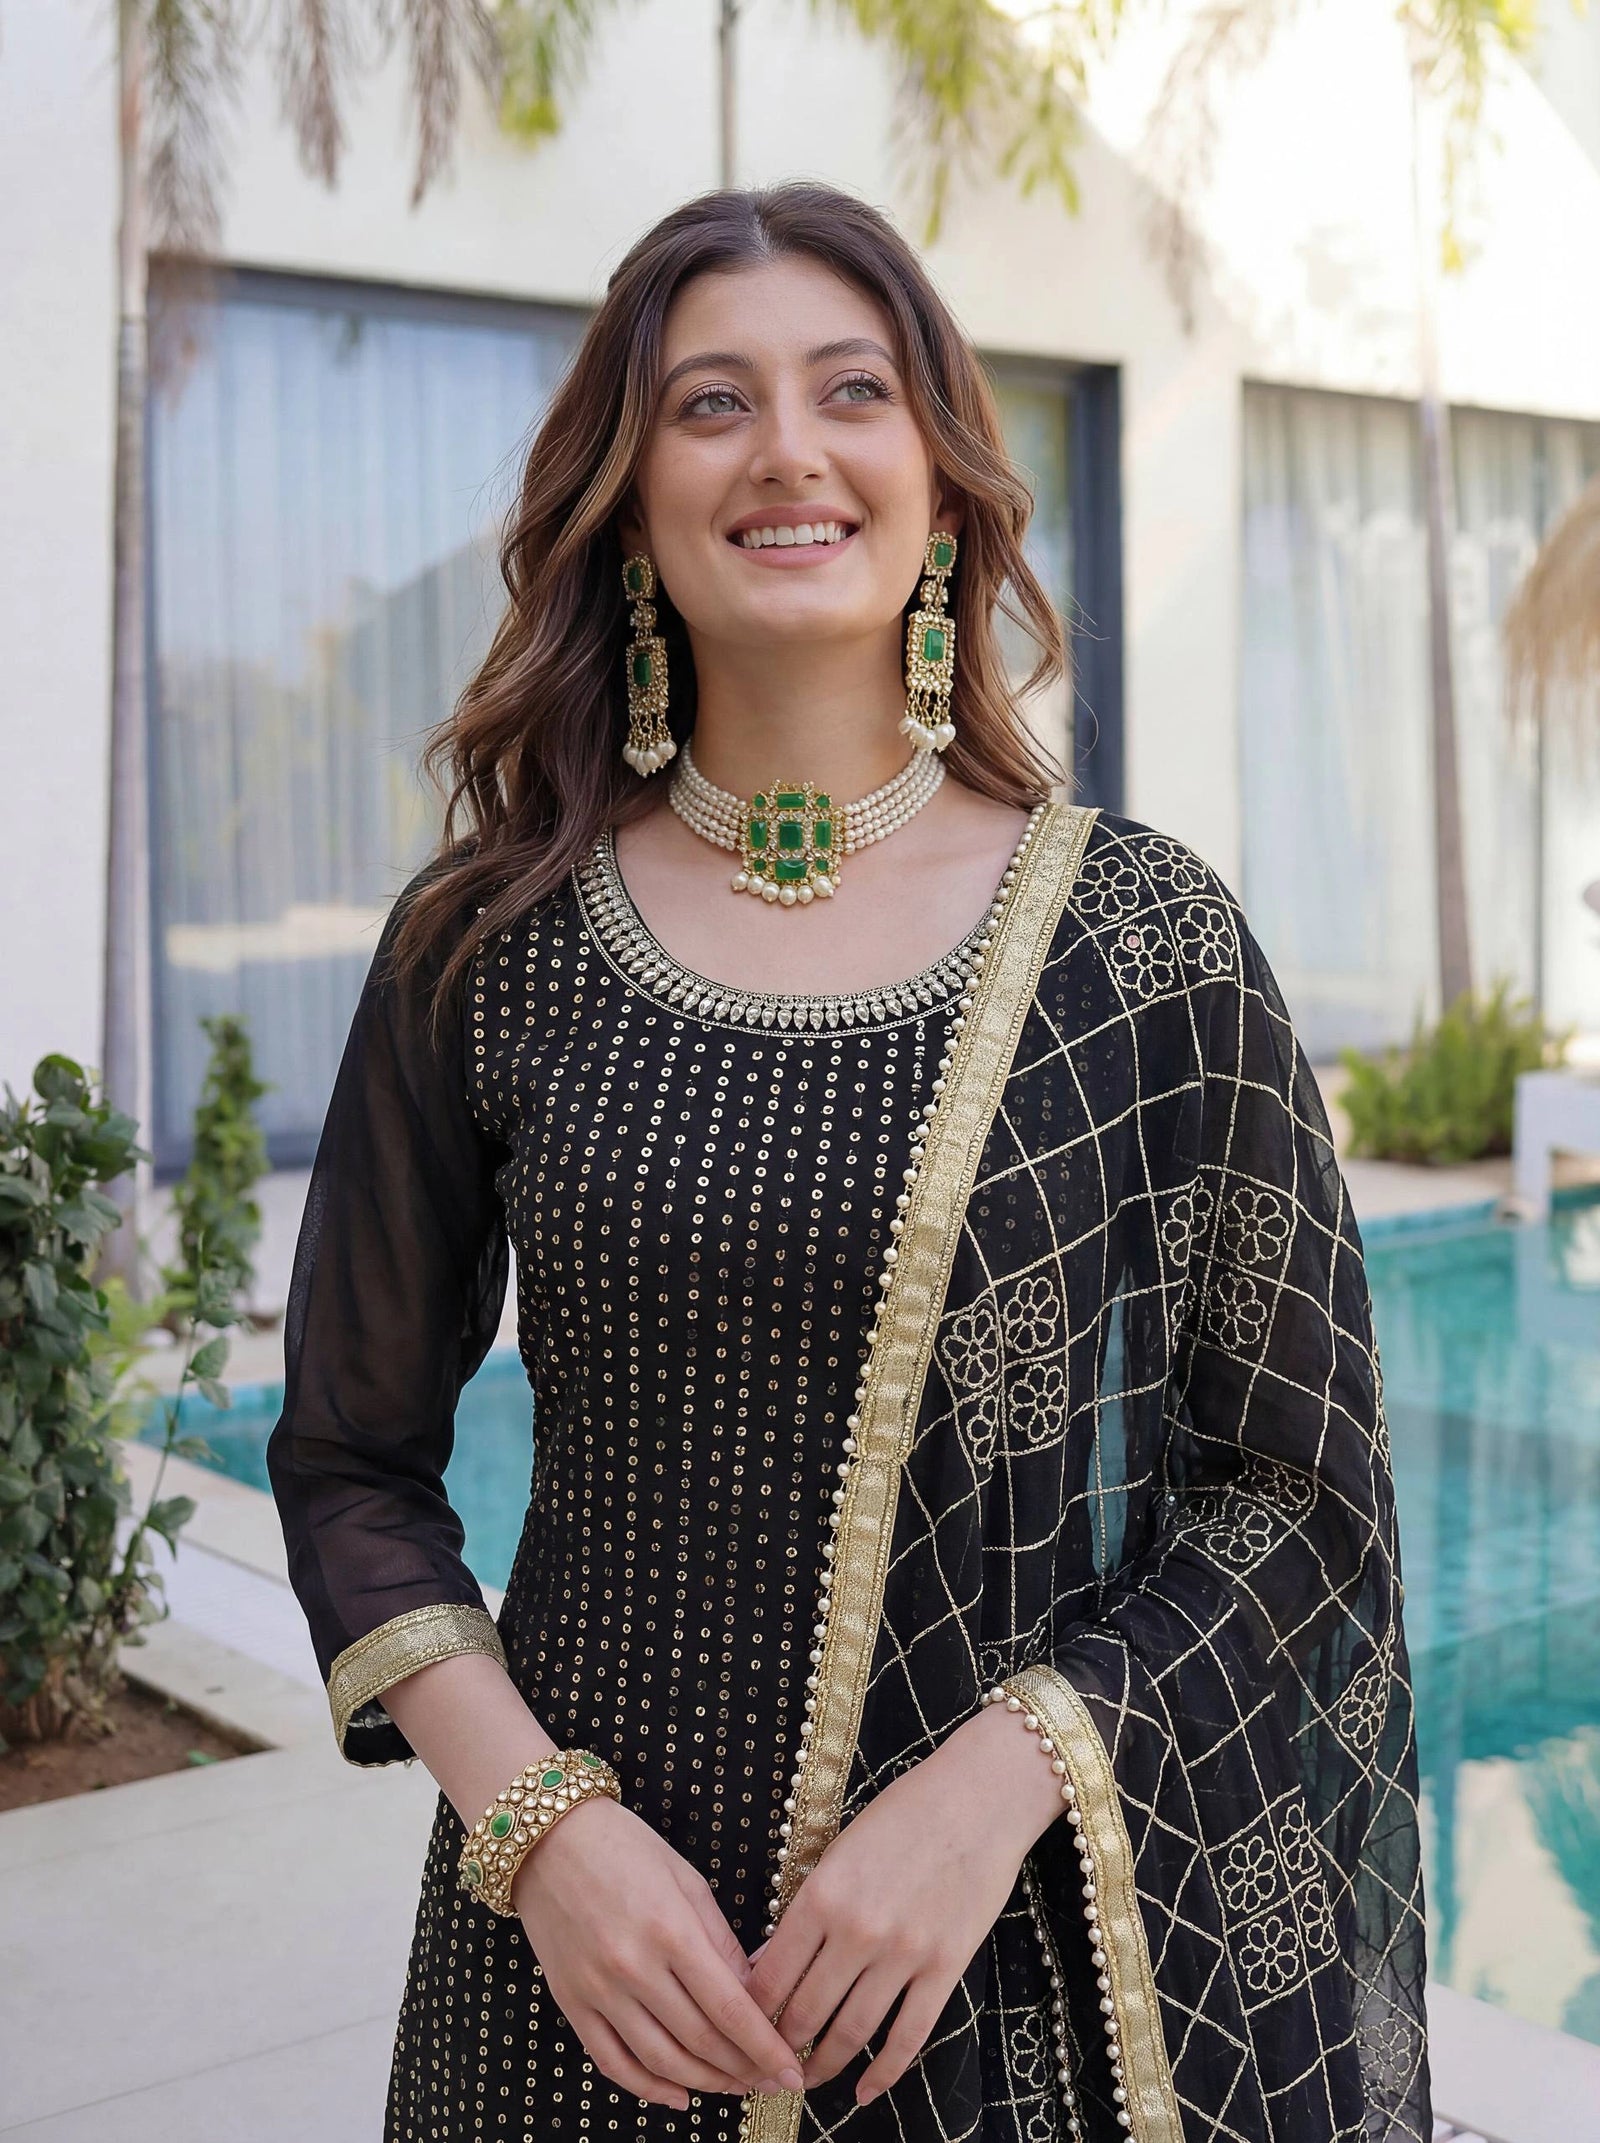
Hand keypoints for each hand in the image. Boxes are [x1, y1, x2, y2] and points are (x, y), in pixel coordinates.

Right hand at [512, 1796, 807, 2110]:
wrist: (546, 1838)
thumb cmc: (622, 1846)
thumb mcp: (686, 1879)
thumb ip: (719, 1940)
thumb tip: (751, 1992)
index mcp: (670, 1929)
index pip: (729, 2007)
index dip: (765, 2047)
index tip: (792, 2070)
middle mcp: (633, 1967)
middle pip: (700, 2040)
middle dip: (743, 2069)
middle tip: (770, 2079)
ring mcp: (598, 1990)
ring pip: (661, 2060)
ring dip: (704, 2083)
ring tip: (734, 2087)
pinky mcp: (571, 2003)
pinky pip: (612, 2062)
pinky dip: (648, 2087)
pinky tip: (678, 2096)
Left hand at [744, 1704, 1063, 2106]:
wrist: (979, 1797)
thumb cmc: (905, 1813)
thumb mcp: (840, 1850)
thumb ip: (807, 1908)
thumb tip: (770, 1962)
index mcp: (822, 1895)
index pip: (770, 1976)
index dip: (749, 2011)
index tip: (741, 2027)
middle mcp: (857, 1931)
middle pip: (804, 2012)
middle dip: (780, 2046)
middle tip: (768, 2063)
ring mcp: (903, 1954)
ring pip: (851, 2032)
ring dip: (824, 2064)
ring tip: (807, 2079)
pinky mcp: (945, 1968)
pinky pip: (908, 2036)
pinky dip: (884, 2072)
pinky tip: (865, 2091)